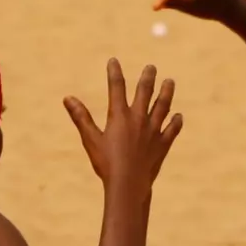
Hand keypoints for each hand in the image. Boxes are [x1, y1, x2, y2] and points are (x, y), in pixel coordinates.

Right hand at [64, 59, 180, 190]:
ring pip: (163, 106)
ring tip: (170, 82)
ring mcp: (153, 131)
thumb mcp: (90, 139)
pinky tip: (178, 116)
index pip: (116, 87)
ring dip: (166, 92)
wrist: (128, 184)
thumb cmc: (106, 163)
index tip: (113, 61)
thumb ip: (81, 117)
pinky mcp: (162, 145)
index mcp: (120, 116)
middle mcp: (139, 119)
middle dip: (148, 77)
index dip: (114, 72)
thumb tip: (68, 98)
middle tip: (151, 67)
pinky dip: (175, 122)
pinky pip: (172, 130)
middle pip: (145, 92)